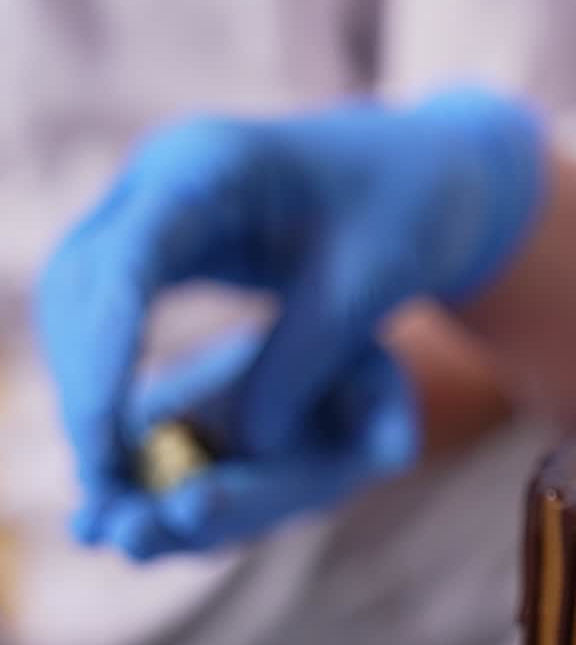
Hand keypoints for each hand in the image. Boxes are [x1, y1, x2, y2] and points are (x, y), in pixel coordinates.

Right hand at [37, 88, 545, 547]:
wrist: (425, 170)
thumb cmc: (411, 214)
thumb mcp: (372, 285)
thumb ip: (309, 357)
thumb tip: (249, 443)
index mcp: (211, 167)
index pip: (125, 265)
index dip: (103, 357)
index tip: (104, 441)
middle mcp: (166, 174)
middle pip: (82, 281)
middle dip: (84, 382)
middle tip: (99, 478)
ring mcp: (158, 200)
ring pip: (83, 294)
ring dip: (88, 380)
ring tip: (107, 470)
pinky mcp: (167, 233)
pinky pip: (113, 301)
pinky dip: (111, 364)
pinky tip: (122, 430)